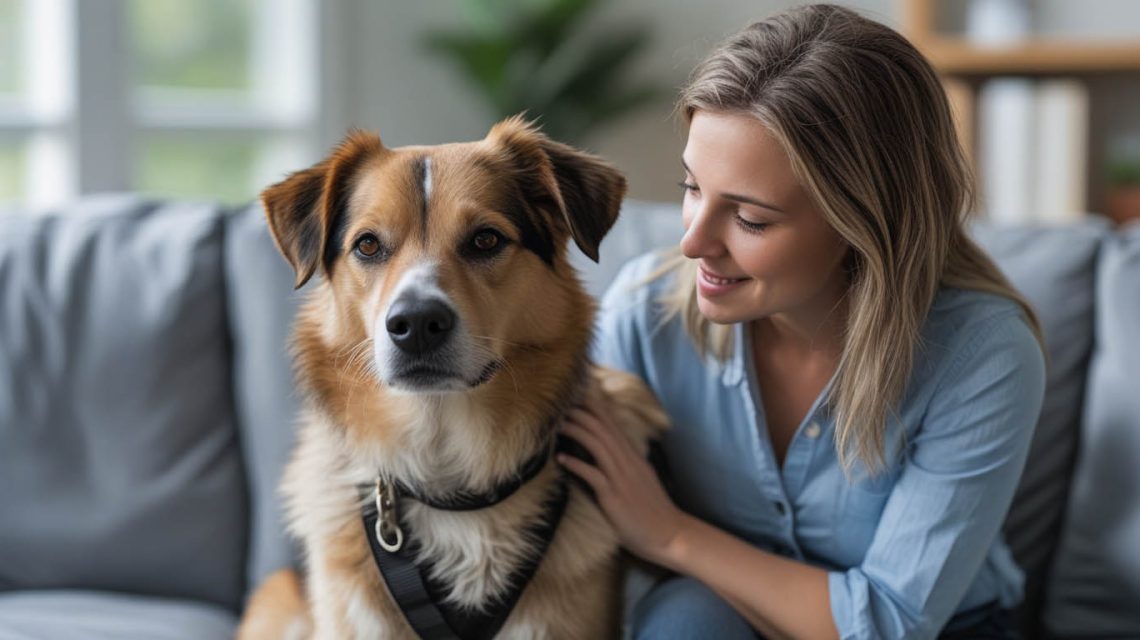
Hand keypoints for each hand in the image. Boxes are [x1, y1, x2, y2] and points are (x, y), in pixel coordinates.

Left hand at [557, 390, 687, 565]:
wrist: (669, 535)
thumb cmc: (652, 511)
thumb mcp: (642, 480)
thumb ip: (627, 464)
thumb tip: (611, 453)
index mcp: (634, 458)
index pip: (614, 426)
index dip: (597, 409)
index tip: (580, 396)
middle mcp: (628, 463)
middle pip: (603, 430)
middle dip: (583, 414)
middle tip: (563, 404)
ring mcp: (621, 478)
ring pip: (598, 446)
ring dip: (577, 431)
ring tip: (559, 424)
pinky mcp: (614, 496)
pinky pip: (592, 475)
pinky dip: (576, 464)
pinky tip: (561, 458)